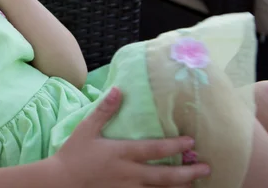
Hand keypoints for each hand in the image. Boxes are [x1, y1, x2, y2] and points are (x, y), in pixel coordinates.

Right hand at [53, 87, 210, 187]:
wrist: (60, 182)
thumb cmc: (74, 154)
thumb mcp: (86, 129)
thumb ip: (104, 110)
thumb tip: (118, 89)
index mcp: (121, 153)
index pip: (154, 150)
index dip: (175, 146)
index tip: (192, 141)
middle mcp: (129, 173)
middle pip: (165, 176)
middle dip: (188, 173)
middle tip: (207, 168)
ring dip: (180, 187)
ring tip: (196, 183)